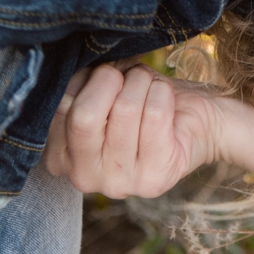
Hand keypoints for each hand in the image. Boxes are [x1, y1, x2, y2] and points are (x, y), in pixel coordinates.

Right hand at [43, 64, 219, 198]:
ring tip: (149, 85)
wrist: (194, 121)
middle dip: (110, 79)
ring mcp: (118, 184)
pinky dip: (162, 92)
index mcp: (60, 156)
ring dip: (141, 81)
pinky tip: (166, 98)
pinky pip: (155, 115)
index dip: (85, 78)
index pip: (59, 106)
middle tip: (127, 76)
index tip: (105, 77)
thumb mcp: (99, 89)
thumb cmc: (141, 100)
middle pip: (84, 116)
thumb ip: (78, 83)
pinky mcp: (154, 179)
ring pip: (125, 109)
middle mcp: (83, 177)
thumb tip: (80, 69)